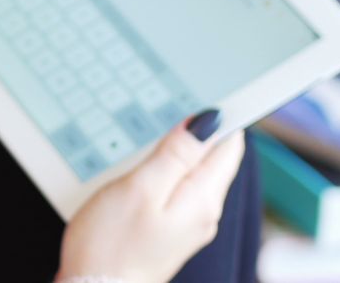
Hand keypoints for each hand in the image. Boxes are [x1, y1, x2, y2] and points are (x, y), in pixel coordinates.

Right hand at [57, 112, 244, 282]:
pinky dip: (169, 170)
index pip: (229, 146)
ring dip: (183, 150)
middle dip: (201, 131)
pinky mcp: (167, 232)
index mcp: (203, 198)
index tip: (205, 93)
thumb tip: (206, 122)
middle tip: (182, 102)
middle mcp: (203, 212)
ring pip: (195, 174)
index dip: (220, 117)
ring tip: (166, 127)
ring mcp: (187, 224)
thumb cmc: (111, 246)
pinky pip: (178, 190)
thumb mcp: (140, 188)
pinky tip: (151, 164)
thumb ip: (175, 154)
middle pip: (214, 159)